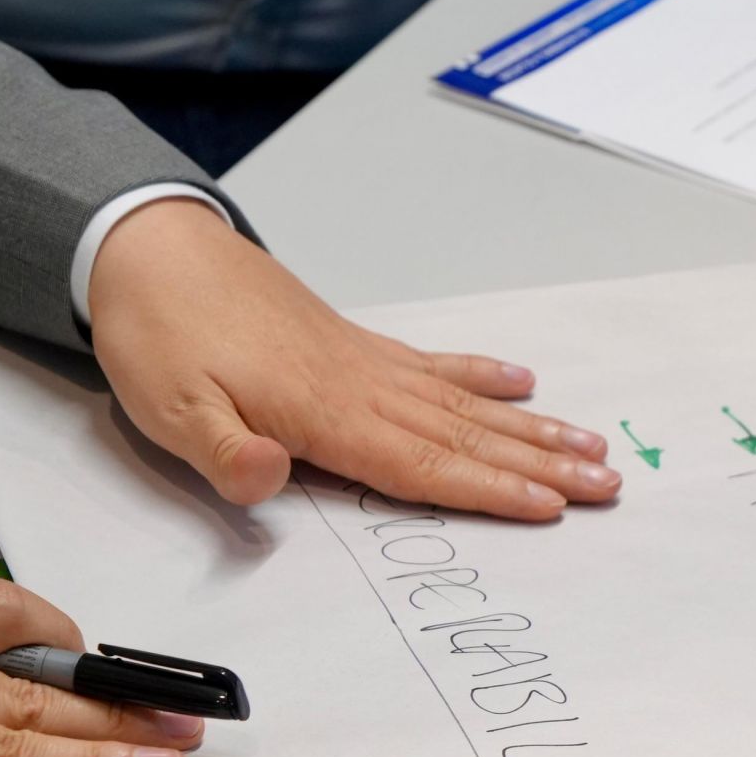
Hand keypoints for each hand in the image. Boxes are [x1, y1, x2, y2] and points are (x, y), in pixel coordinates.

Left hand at [87, 199, 620, 520]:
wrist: (148, 250)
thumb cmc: (159, 335)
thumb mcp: (170, 409)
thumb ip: (226, 453)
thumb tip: (270, 480)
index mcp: (325, 412)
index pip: (424, 463)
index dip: (491, 490)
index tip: (553, 506)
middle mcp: (361, 385)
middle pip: (467, 436)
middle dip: (541, 464)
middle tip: (607, 483)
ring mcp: (364, 361)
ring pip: (465, 404)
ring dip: (532, 429)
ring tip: (591, 446)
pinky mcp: (354, 345)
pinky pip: (436, 366)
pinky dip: (483, 375)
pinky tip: (522, 383)